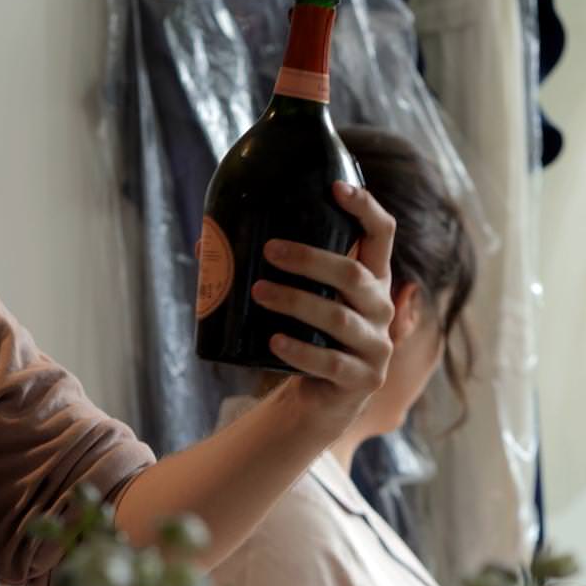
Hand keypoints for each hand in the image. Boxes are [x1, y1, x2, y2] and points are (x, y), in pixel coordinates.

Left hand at [250, 180, 397, 436]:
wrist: (323, 398)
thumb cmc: (309, 335)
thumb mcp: (303, 298)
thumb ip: (273, 269)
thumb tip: (203, 242)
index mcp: (372, 278)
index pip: (382, 234)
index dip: (365, 208)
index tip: (336, 187)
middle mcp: (382, 308)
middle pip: (354, 275)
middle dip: (310, 259)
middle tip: (269, 249)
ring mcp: (377, 346)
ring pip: (338, 318)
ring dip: (295, 301)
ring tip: (259, 291)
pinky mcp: (362, 380)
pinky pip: (331, 363)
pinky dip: (300, 351)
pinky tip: (275, 340)